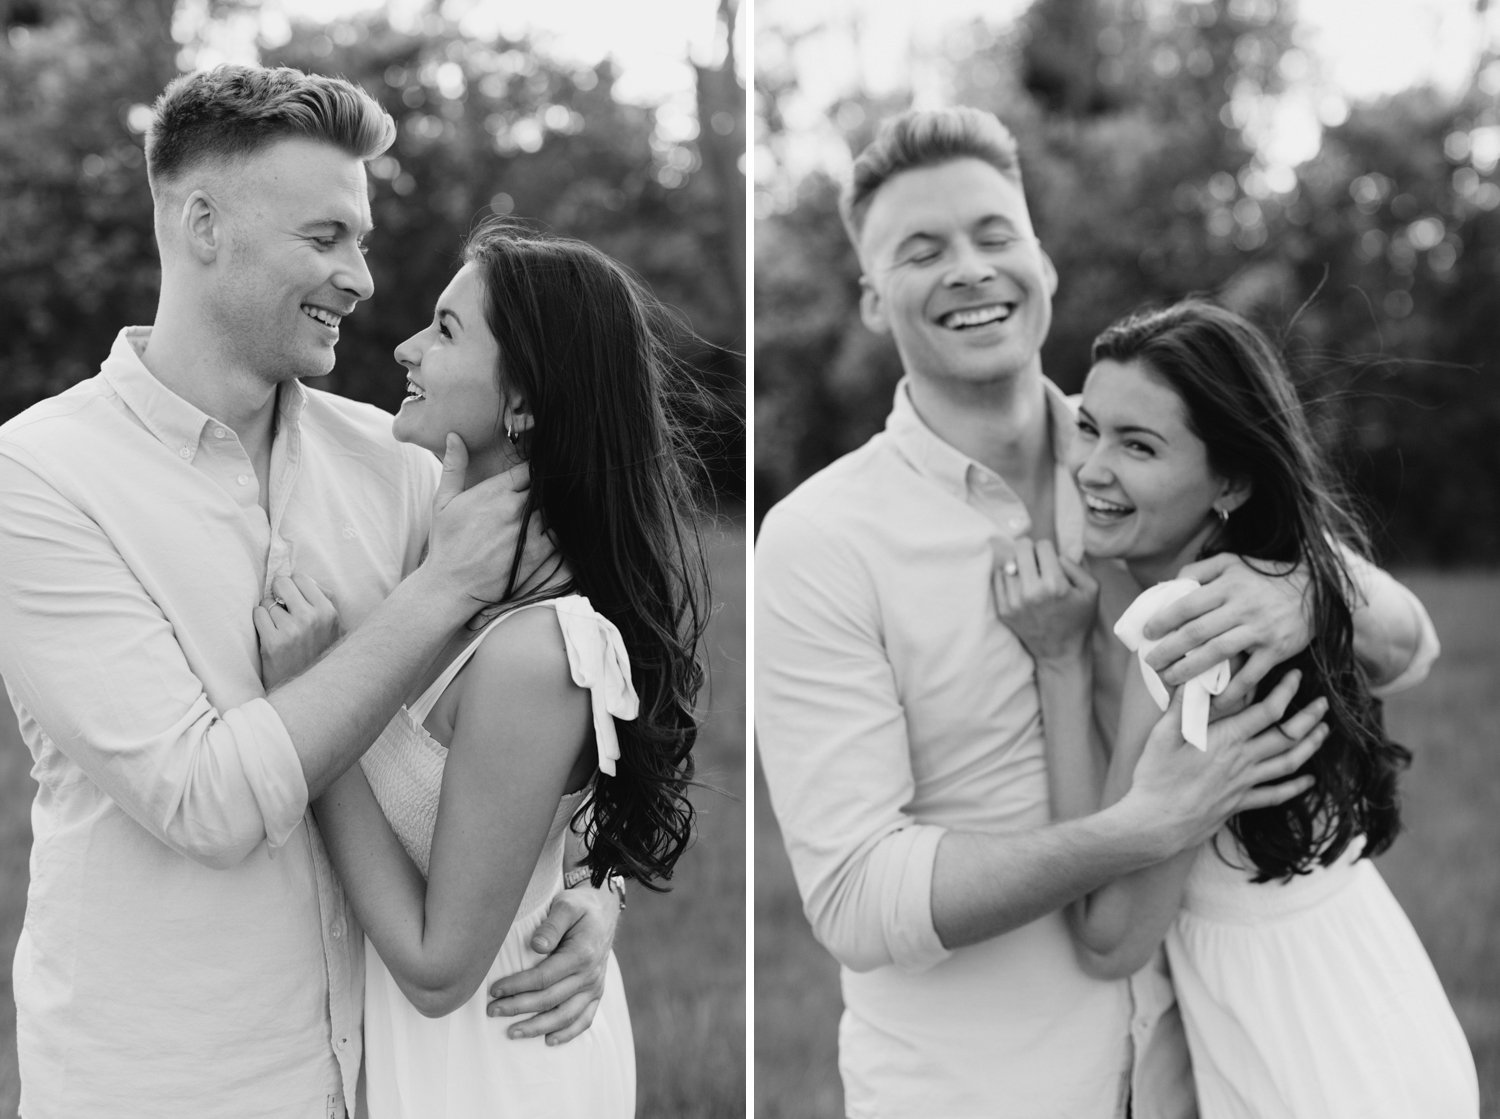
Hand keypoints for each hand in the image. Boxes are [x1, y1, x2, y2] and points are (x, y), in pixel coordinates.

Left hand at [254, 573, 340, 689]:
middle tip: (282, 609)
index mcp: (329, 612)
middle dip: (278, 594)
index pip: (301, 578)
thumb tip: (300, 579)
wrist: (310, 692)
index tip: (292, 599)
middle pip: (282, 584)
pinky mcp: (273, 643)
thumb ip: (324, 600)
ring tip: (280, 629)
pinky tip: (270, 635)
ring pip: (268, 602)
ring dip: (270, 613)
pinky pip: (258, 615)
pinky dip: (260, 623)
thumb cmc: (320, 655)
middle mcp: (311, 618)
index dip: (294, 587)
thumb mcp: (335, 627)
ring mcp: (291, 630)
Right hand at [423, 434, 546, 609]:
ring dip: (554, 508)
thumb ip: (454, 466)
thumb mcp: (443, 501)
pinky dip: (561, 530)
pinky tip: (555, 529)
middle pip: (545, 487)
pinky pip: (561, 534)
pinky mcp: (539, 553)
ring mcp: (529, 531)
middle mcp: (515, 508)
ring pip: (555, 508)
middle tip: (548, 492)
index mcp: (495, 491)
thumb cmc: (447, 543)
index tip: (535, 474)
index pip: (530, 468)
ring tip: (554, 510)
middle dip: (547, 488)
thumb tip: (455, 435)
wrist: (451, 586)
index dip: (535, 469)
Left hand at [486, 883, 620, 1044]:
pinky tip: (548, 1040)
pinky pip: (585, 1020)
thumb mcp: (566, 905)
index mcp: (582, 954)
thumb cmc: (579, 906)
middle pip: (550, 1000)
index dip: (517, 987)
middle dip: (518, 1008)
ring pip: (565, 1016)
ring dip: (537, 1027)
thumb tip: (535, 946)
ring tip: (512, 1032)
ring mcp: (595, 987)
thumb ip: (551, 925)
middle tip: (492, 1011)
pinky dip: (567, 1033)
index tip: (494, 990)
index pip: (543, 978)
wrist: (604, 910)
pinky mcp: (596, 993)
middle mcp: (590, 974)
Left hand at [995, 538, 1098, 662]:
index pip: (1042, 545)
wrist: (1060, 652)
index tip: (1049, 559)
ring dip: (1018, 564)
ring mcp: (1014, 602)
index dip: (1048, 549)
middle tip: (1036, 561)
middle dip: (1030, 550)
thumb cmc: (1078, 619)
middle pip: (1021, 548)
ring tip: (1028, 575)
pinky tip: (1018, 583)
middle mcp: (1031, 592)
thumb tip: (1056, 552)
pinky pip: (997, 578)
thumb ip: (1076, 565)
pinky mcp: (1003, 610)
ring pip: (1008, 562)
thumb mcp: (1091, 590)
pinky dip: (1007, 576)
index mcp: (1054, 585)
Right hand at [1125, 669, 1328, 854]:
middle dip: (1309, 717)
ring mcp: (1244, 783)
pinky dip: (1295, 787)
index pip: (1267, 711)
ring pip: (1289, 763)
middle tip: (1324, 703)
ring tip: (1324, 732)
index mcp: (1225, 739)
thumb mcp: (1162, 735)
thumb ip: (1182, 705)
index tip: (1295, 676)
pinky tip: (1308, 781)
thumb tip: (1192, 677)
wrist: (1156, 822)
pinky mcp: (1239, 803)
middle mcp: (1242, 760)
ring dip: (1310, 746)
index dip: (1286, 692)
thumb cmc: (1156, 777)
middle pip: (1287, 736)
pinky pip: (1275, 795)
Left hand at [1140, 553, 1310, 710]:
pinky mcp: (1277, 650)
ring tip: (1169, 680)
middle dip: (1169, 650)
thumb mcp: (1233, 562)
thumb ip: (1200, 569)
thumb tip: (1170, 585)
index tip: (1146, 633)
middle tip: (1150, 663)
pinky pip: (1250, 675)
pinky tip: (1213, 703)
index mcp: (1228, 584)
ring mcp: (1260, 630)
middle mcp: (1242, 606)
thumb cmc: (1265, 577)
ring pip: (1217, 653)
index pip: (1187, 604)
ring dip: (1189, 671)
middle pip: (1197, 632)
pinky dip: (1231, 692)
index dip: (1163, 620)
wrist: (1317, 590)